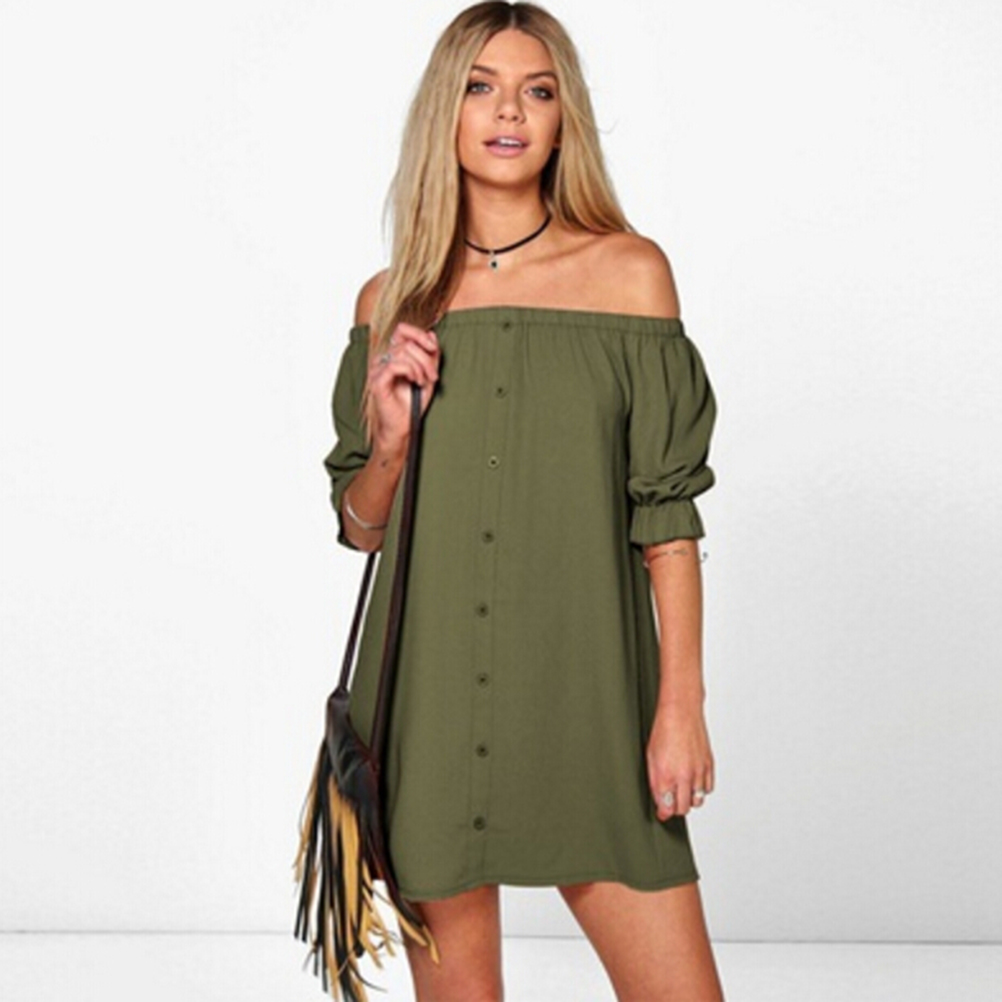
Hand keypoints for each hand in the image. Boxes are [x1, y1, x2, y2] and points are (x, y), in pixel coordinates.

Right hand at [367, 322, 440, 451]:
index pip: (402, 330)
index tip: (433, 348)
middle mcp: (382, 359)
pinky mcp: (377, 381)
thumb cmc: (413, 402)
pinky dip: (410, 371)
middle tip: (433, 376)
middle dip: (426, 358)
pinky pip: (395, 365)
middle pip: (406, 343)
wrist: (404, 426)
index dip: (419, 334)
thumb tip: (432, 334)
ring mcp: (377, 369)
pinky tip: (415, 381)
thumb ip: (431, 355)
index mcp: (392, 355)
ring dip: (420, 367)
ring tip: (424, 381)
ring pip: (402, 352)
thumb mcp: (429, 375)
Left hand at [646, 701, 714, 820]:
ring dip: (689, 799)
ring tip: (682, 791)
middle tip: (670, 802)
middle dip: (675, 808)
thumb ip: (655, 781)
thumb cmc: (663, 730)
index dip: (664, 813)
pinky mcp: (709, 765)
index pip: (667, 807)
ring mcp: (698, 771)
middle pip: (683, 808)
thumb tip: (659, 799)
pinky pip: (708, 788)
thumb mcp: (651, 757)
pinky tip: (693, 781)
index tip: (662, 813)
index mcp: (666, 775)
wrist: (681, 712)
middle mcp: (684, 776)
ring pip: (697, 801)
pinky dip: (701, 789)